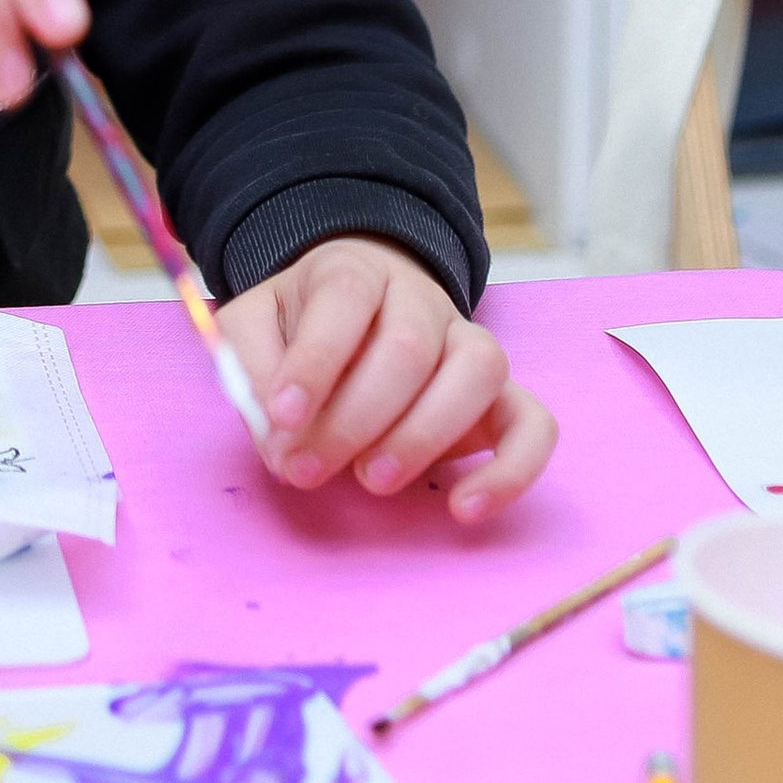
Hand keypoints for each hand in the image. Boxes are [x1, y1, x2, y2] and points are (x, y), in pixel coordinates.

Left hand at [219, 237, 555, 522]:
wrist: (361, 309)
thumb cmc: (303, 327)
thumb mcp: (255, 326)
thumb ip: (249, 366)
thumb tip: (277, 435)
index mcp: (354, 272)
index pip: (345, 297)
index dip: (315, 358)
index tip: (283, 416)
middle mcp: (422, 300)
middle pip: (408, 345)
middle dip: (354, 418)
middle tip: (308, 470)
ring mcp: (470, 344)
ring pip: (478, 370)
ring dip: (424, 436)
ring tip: (372, 481)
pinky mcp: (503, 398)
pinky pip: (534, 425)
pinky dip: (512, 470)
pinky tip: (466, 510)